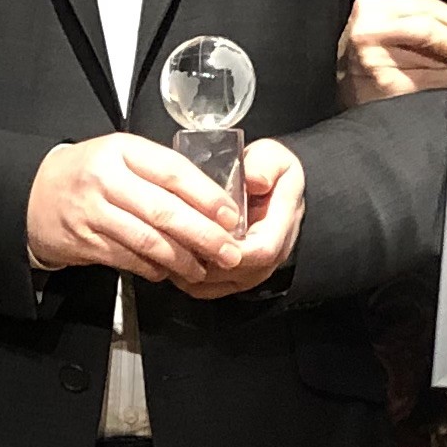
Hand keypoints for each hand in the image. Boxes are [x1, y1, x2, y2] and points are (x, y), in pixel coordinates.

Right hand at [28, 131, 255, 286]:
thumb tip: (211, 201)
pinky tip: (168, 271)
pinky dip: (153, 268)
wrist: (33, 195)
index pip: (173, 171)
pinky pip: (128, 258)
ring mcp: (93, 212)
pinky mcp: (84, 241)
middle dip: (203, 235)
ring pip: (148, 240)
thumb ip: (159, 172)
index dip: (207, 195)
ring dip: (181, 258)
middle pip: (165, 211)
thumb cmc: (87, 174)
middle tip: (229, 250)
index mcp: (121, 150)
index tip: (230, 214)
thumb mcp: (120, 156)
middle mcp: (106, 179)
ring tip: (202, 267)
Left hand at [173, 141, 305, 298]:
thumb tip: (255, 179)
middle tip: (171, 237)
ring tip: (165, 245)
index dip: (232, 247)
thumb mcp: (274, 158)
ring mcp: (250, 272)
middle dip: (202, 258)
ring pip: (215, 284)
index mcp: (281, 227)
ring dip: (188, 269)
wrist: (273, 190)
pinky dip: (183, 277)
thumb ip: (265, 166)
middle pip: (234, 272)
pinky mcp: (232, 280)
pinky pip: (204, 288)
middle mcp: (269, 258)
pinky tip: (169, 256)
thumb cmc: (270, 174)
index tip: (205, 233)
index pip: (262, 250)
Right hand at [339, 0, 446, 101]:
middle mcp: (369, 30)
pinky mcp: (384, 85)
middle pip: (427, 29)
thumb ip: (422, 16)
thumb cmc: (368, 52)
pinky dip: (445, 80)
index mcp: (372, 7)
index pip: (424, 6)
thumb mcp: (388, 23)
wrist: (341, 85)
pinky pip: (426, 82)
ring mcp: (374, 60)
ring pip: (430, 58)